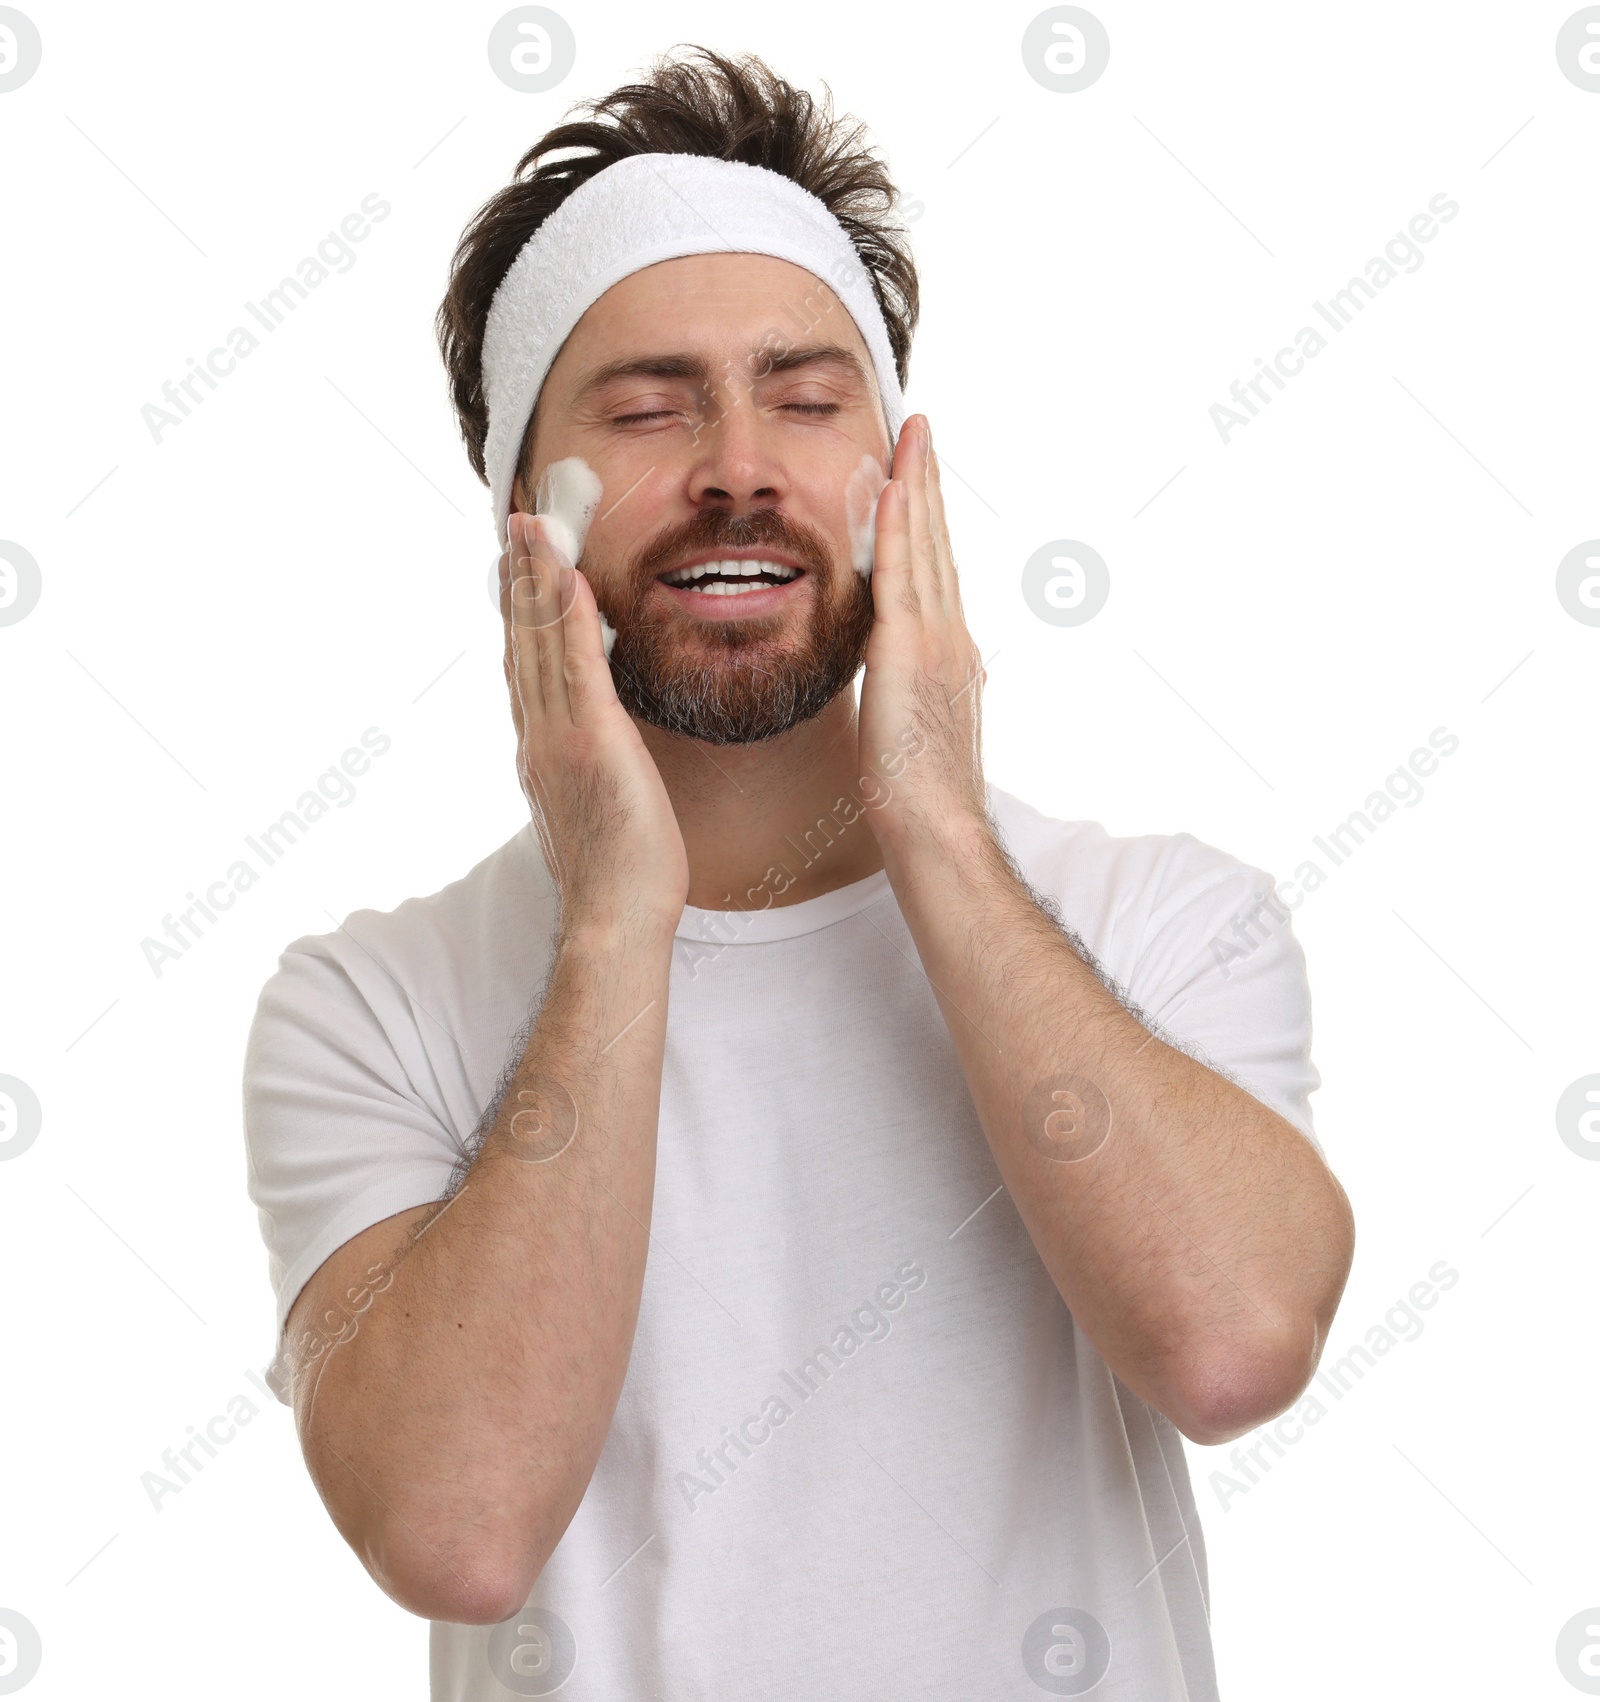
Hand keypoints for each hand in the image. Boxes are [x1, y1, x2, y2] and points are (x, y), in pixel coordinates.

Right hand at [502, 512, 688, 934]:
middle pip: (521, 641)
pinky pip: (575, 664)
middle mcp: (538, 736)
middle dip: (519, 578)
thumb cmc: (621, 875)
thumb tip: (600, 748)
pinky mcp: (590, 741)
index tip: (521, 566)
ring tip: (534, 524)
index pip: (525, 666)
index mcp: (540, 750)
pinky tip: (569, 574)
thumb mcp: (599, 807)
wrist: (614, 918)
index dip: (520, 612)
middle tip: (518, 522)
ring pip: (539, 641)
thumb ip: (591, 767)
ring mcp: (557, 737)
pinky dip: (567, 615)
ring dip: (535, 577)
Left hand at [857, 415, 988, 849]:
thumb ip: (914, 696)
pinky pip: (903, 576)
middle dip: (929, 484)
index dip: (929, 520)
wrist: (938, 834)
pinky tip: (894, 488)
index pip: (937, 572)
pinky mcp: (910, 653)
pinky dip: (901, 528)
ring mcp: (936, 642)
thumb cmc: (922, 805)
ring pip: (926, 547)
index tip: (920, 476)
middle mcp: (951, 638)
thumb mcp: (915, 735)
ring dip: (917, 486)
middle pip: (939, 545)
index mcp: (950, 657)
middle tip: (921, 430)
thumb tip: (910, 682)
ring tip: (912, 436)